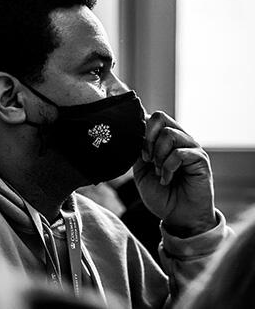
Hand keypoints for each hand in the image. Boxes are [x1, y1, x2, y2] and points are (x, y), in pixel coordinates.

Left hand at [133, 111, 216, 237]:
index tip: (138, 152)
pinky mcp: (200, 159)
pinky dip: (168, 167)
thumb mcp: (141, 171)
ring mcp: (191, 147)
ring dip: (158, 156)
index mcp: (165, 139)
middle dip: (147, 138)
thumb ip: (138, 151)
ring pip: (168, 134)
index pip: (152, 117)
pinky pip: (179, 153)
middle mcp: (179, 138)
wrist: (178, 217)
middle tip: (147, 159)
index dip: (140, 130)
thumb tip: (133, 134)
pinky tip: (166, 179)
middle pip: (160, 117)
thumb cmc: (161, 195)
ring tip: (159, 173)